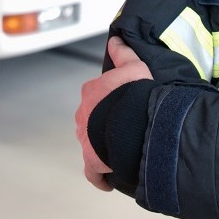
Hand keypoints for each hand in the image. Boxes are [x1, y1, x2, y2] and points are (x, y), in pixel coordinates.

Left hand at [74, 36, 151, 190]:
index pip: (98, 94)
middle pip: (93, 118)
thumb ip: (123, 53)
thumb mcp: (134, 65)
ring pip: (92, 142)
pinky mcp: (91, 161)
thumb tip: (114, 39)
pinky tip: (109, 179)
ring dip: (104, 144)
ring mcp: (85, 138)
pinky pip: (92, 172)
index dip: (112, 98)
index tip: (124, 102)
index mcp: (92, 91)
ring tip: (123, 146)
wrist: (133, 122)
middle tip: (126, 125)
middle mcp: (83, 114)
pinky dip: (99, 175)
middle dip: (105, 122)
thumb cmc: (135, 93)